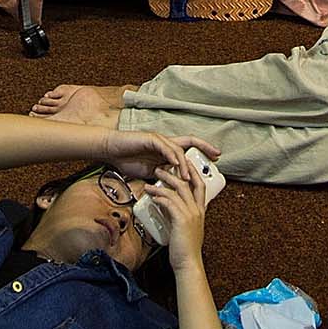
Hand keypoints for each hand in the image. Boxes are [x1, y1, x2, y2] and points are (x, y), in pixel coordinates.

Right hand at [98, 127, 219, 183]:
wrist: (111, 151)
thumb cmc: (127, 161)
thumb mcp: (149, 172)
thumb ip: (162, 176)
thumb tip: (173, 188)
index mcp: (166, 150)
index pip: (188, 148)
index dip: (202, 150)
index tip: (215, 157)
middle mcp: (165, 143)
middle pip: (189, 142)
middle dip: (204, 147)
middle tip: (217, 155)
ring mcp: (158, 140)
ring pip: (178, 149)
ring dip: (185, 164)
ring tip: (189, 177)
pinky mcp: (150, 139)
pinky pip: (165, 148)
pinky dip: (171, 157)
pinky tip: (175, 165)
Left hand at [142, 151, 211, 264]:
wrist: (188, 263)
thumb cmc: (184, 248)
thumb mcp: (184, 227)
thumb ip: (177, 214)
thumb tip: (165, 204)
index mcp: (200, 211)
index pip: (200, 185)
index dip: (192, 172)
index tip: (183, 162)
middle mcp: (197, 210)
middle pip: (188, 183)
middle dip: (175, 172)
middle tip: (162, 166)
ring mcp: (191, 214)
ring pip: (178, 190)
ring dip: (163, 182)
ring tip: (152, 179)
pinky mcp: (181, 220)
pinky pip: (170, 202)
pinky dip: (160, 197)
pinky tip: (152, 195)